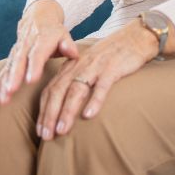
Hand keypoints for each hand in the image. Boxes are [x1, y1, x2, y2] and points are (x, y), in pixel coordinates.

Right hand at [0, 0, 78, 104]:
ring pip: (8, 69)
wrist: (37, 18)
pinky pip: (3, 73)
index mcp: (41, 40)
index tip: (31, 80)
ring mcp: (16, 53)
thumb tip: (73, 53)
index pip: (36, 54)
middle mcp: (25, 46)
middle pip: (18, 62)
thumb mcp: (63, 34)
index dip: (34, 66)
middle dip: (14, 78)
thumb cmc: (54, 32)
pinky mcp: (11, 59)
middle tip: (10, 91)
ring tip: (1, 100)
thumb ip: (68, 45)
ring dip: (3, 85)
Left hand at [35, 23, 159, 139]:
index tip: (39, 131)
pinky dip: (94, 101)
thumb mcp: (87, 68)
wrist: (134, 38)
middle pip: (58, 91)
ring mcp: (95, 67)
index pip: (50, 90)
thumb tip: (62, 108)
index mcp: (70, 67)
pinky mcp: (112, 68)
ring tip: (61, 130)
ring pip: (76, 90)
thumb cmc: (109, 58)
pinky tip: (89, 116)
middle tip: (46, 136)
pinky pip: (101, 86)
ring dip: (67, 112)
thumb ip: (75, 82)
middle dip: (49, 115)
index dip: (43, 111)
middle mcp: (78, 66)